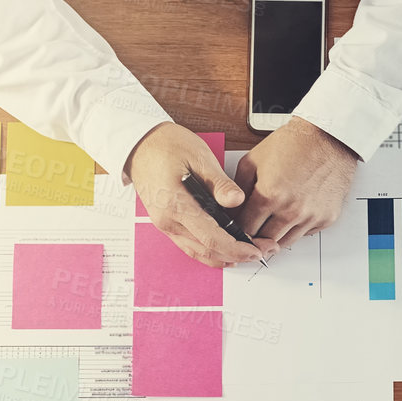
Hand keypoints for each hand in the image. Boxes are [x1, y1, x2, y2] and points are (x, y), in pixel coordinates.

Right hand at [128, 122, 273, 267]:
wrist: (139, 144)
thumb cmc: (165, 145)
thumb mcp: (198, 156)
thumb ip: (219, 182)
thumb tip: (237, 201)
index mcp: (176, 205)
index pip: (212, 238)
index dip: (237, 248)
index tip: (257, 250)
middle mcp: (168, 220)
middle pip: (207, 251)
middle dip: (237, 256)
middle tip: (262, 251)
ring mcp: (165, 225)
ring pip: (198, 253)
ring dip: (225, 257)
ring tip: (249, 253)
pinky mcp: (166, 223)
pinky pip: (190, 246)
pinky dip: (211, 252)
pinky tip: (227, 251)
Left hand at [234, 116, 358, 248]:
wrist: (326, 137)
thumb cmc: (291, 145)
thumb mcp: (252, 161)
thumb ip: (237, 190)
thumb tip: (230, 211)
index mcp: (269, 196)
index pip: (245, 229)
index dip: (238, 230)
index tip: (237, 228)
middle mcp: (291, 211)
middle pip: (264, 241)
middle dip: (254, 237)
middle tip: (252, 229)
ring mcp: (310, 217)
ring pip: (285, 243)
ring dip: (275, 237)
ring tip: (270, 224)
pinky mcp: (326, 219)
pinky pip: (305, 234)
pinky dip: (296, 229)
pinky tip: (292, 214)